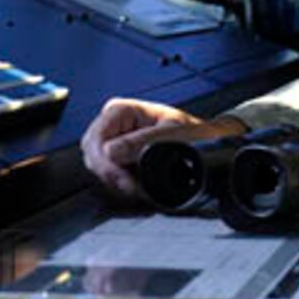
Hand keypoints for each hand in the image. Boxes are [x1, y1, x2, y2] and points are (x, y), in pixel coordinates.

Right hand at [78, 97, 246, 197]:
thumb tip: (111, 152)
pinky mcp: (118, 157)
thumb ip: (142, 142)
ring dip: (115, 180)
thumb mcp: (172, 134)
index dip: (106, 162)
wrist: (206, 143)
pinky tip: (137, 186)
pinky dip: (120, 183)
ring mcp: (113, 140)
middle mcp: (113, 124)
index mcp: (120, 110)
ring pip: (97, 166)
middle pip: (92, 153)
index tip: (124, 181)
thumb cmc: (192, 133)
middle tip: (132, 188)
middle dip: (110, 174)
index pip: (96, 138)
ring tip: (139, 187)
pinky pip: (108, 174)